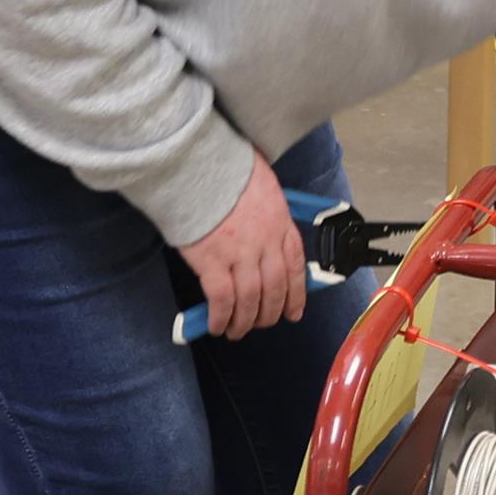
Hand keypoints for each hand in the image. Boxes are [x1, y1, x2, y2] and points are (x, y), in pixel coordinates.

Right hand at [176, 151, 305, 341]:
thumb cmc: (227, 167)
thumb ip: (268, 208)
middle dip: (270, 312)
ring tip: (237, 330)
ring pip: (251, 299)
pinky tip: (217, 325)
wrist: (199, 163)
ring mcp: (240, 253)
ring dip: (245, 321)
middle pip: (275, 288)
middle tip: (262, 323)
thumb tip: (263, 223)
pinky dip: (221, 317)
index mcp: (280, 221)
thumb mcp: (263, 184)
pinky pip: (222, 300)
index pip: (296, 265)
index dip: (296, 293)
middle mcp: (265, 242)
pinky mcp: (212, 261)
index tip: (294, 310)